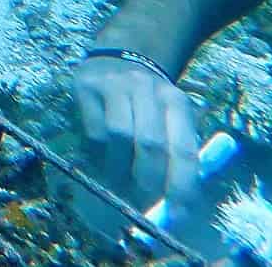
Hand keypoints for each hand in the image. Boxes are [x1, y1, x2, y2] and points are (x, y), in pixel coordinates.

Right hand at [76, 53, 199, 204]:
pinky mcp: (87, 86)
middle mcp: (148, 89)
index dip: (181, 187)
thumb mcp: (171, 117)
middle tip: (143, 202)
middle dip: (147, 181)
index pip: (184, 150)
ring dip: (119, 169)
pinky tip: (102, 159)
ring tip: (120, 181)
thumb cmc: (150, 101)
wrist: (119, 55)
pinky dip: (99, 154)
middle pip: (151, 145)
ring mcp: (115, 85)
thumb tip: (171, 205)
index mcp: (176, 101)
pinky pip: (94, 130)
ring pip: (119, 137)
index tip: (175, 215)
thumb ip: (175, 155)